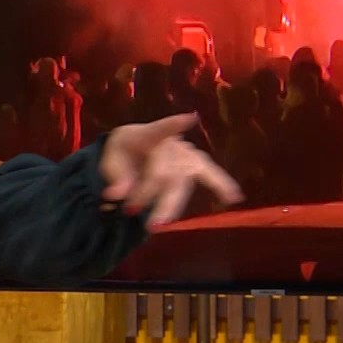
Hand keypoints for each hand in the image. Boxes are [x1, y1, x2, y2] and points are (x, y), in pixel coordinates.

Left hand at [100, 113, 243, 225]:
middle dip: (147, 193)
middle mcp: (171, 144)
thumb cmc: (122, 153)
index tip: (190, 119)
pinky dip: (222, 184)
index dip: (175, 125)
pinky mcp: (195, 166)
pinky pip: (210, 174)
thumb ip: (115, 176)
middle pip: (164, 170)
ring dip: (169, 204)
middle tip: (129, 210)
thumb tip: (118, 194)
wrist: (133, 149)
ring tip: (158, 223)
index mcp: (147, 135)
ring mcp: (185, 154)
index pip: (160, 129)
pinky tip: (233, 197)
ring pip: (180, 181)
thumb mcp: (109, 161)